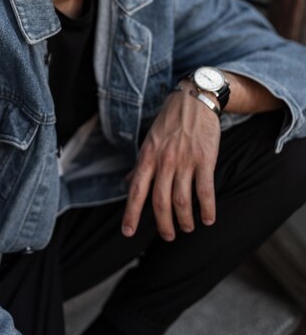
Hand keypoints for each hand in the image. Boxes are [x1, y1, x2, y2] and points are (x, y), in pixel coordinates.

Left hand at [122, 81, 220, 240]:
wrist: (194, 99)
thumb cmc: (169, 122)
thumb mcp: (149, 141)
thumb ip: (140, 165)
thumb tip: (126, 183)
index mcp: (148, 157)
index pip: (136, 190)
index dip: (131, 213)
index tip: (128, 232)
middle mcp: (164, 161)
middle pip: (160, 201)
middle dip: (163, 224)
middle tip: (168, 235)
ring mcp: (185, 160)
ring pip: (182, 200)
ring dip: (184, 219)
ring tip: (187, 227)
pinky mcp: (205, 159)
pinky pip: (206, 190)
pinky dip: (207, 209)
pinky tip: (208, 219)